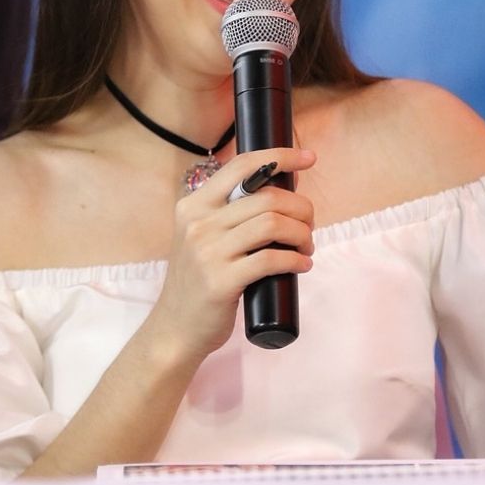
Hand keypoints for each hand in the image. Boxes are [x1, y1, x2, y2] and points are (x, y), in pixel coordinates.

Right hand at [142, 148, 316, 360]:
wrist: (176, 327)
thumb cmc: (200, 280)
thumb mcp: (202, 237)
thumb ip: (228, 214)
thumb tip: (280, 191)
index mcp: (193, 205)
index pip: (241, 166)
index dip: (279, 156)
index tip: (308, 158)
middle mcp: (197, 223)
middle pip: (266, 197)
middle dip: (300, 208)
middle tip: (308, 225)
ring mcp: (207, 252)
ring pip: (272, 224)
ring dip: (301, 234)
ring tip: (306, 246)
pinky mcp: (220, 281)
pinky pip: (270, 260)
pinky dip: (296, 260)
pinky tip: (302, 265)